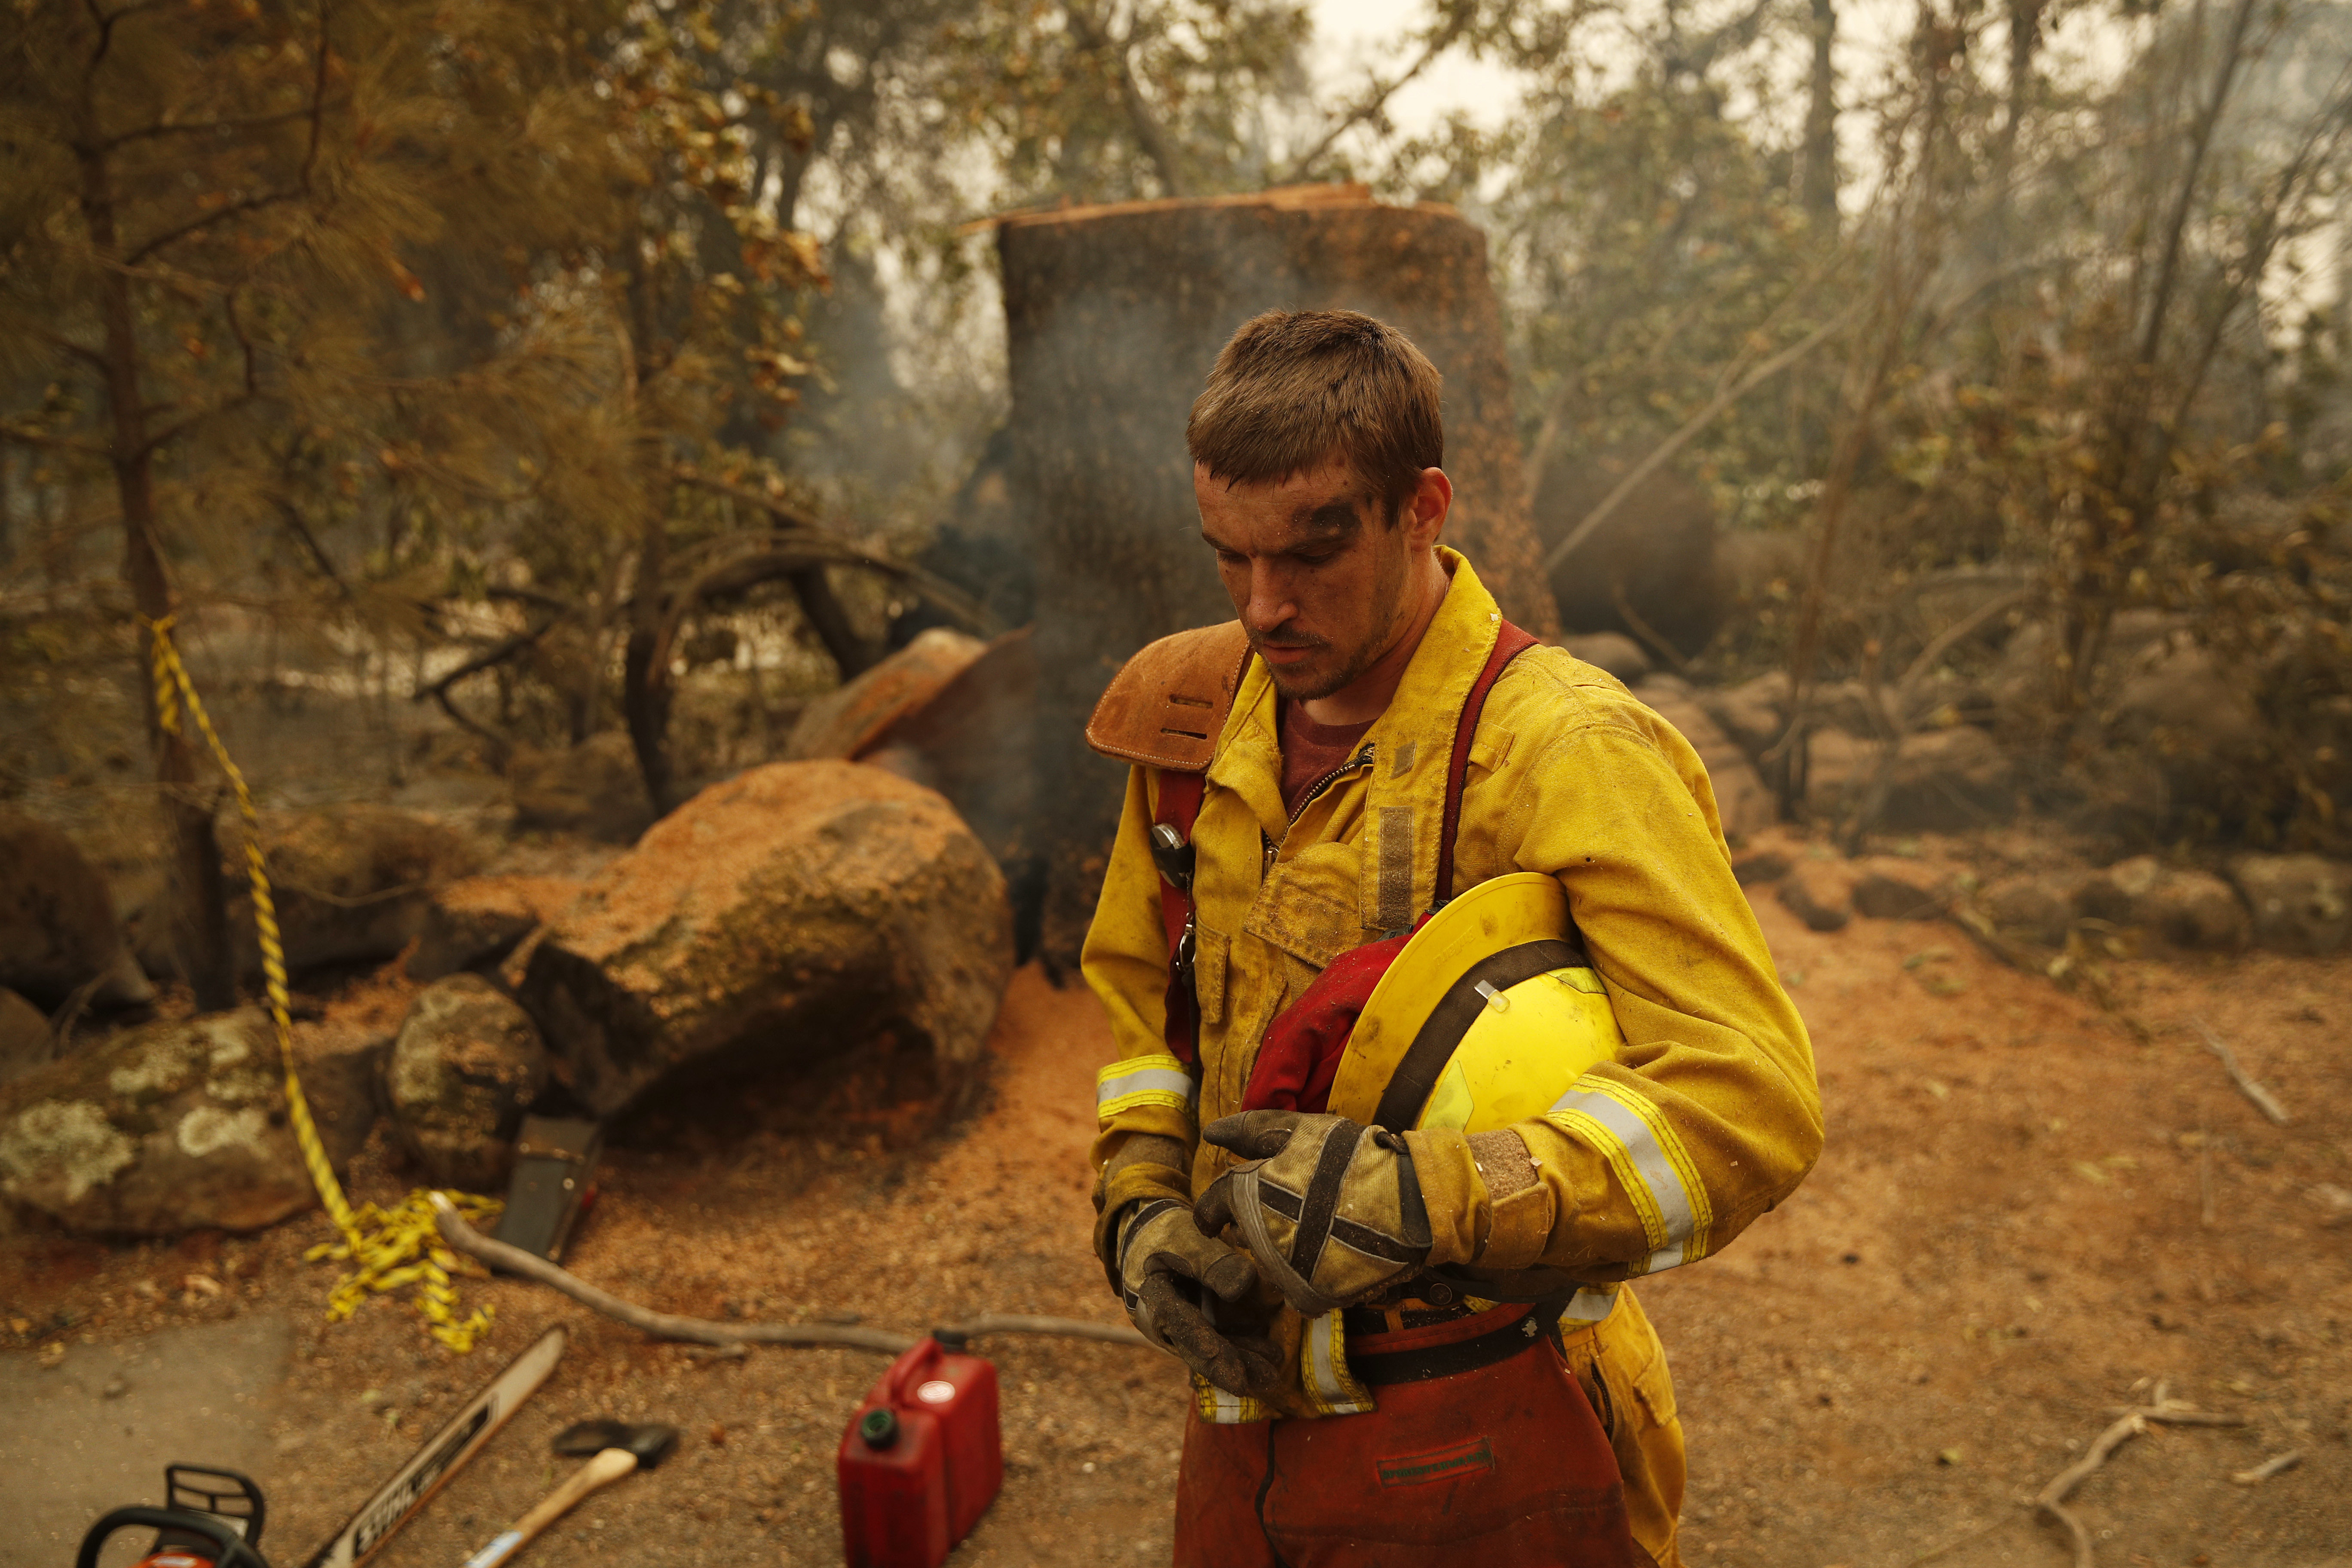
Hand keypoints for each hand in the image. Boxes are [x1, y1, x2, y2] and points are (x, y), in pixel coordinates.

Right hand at [1116, 1199, 1280, 1394]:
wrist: (1158, 1239)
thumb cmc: (1169, 1235)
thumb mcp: (1184, 1239)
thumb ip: (1209, 1261)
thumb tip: (1240, 1286)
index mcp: (1154, 1296)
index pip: (1175, 1319)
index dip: (1194, 1336)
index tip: (1213, 1352)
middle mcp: (1166, 1322)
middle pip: (1194, 1347)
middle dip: (1221, 1366)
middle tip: (1247, 1384)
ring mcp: (1186, 1329)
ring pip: (1213, 1351)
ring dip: (1240, 1363)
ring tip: (1271, 1376)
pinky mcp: (1203, 1328)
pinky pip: (1224, 1342)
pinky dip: (1245, 1349)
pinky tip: (1271, 1356)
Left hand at [1194, 1110, 1431, 1316]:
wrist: (1409, 1204)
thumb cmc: (1353, 1158)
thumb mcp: (1302, 1130)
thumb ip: (1252, 1129)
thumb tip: (1211, 1132)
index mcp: (1248, 1196)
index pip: (1213, 1205)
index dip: (1215, 1206)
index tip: (1219, 1213)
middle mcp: (1258, 1238)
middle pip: (1242, 1234)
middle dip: (1257, 1222)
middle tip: (1292, 1208)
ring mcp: (1283, 1271)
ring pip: (1267, 1261)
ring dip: (1282, 1247)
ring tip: (1316, 1227)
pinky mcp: (1308, 1295)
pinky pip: (1294, 1287)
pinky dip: (1305, 1273)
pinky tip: (1328, 1253)